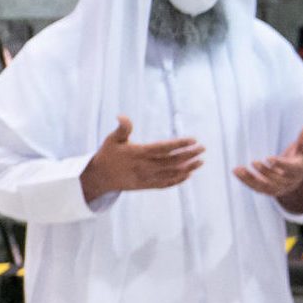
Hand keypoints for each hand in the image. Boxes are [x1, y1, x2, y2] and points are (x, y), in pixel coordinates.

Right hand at [78, 116, 201, 202]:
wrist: (99, 178)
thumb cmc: (107, 155)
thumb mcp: (112, 139)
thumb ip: (122, 128)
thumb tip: (121, 116)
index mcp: (138, 153)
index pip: (163, 148)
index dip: (179, 144)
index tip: (193, 140)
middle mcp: (144, 166)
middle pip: (171, 161)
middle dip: (189, 155)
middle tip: (202, 148)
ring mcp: (146, 178)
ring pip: (171, 173)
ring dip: (187, 168)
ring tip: (200, 161)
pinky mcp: (146, 186)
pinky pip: (165, 184)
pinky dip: (178, 180)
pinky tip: (188, 174)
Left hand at [233, 120, 302, 199]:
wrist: (292, 179)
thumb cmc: (296, 159)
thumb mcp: (302, 148)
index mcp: (297, 170)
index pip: (290, 169)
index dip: (280, 165)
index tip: (269, 158)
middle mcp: (287, 182)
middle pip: (276, 179)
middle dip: (265, 171)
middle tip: (255, 162)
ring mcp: (276, 188)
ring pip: (263, 186)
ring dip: (250, 178)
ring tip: (239, 169)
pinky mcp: (266, 191)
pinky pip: (254, 187)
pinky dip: (244, 180)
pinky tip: (236, 171)